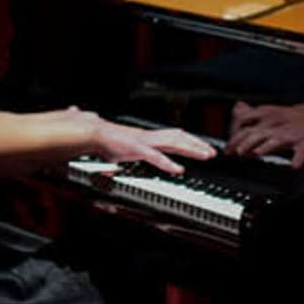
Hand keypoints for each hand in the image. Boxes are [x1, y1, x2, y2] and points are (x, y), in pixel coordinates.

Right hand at [85, 116, 218, 175]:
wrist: (90, 133)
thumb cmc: (103, 140)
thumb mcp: (121, 146)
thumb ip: (127, 147)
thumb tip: (124, 146)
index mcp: (147, 137)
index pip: (174, 135)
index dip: (190, 140)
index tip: (203, 147)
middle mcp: (149, 136)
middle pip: (179, 137)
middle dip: (197, 144)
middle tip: (213, 152)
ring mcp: (144, 141)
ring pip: (174, 143)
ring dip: (191, 150)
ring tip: (206, 156)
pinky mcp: (136, 149)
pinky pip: (155, 156)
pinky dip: (168, 163)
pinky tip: (178, 170)